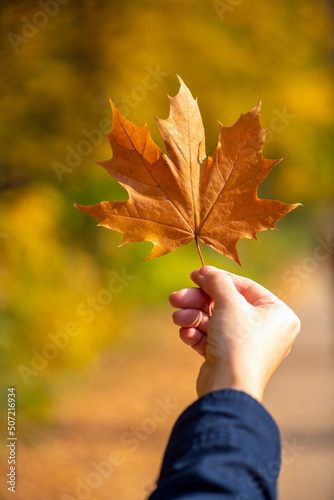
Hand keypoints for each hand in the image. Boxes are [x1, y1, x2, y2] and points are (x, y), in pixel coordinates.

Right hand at [169, 266, 300, 400]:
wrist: (228, 389)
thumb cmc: (238, 342)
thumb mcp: (228, 302)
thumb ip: (216, 281)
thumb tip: (204, 271)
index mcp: (277, 313)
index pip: (244, 287)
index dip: (218, 279)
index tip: (194, 274)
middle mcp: (266, 329)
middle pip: (225, 304)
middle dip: (198, 301)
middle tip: (175, 297)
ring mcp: (247, 345)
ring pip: (214, 321)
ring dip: (193, 317)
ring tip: (177, 318)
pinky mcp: (229, 359)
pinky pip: (212, 338)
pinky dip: (197, 334)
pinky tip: (186, 334)